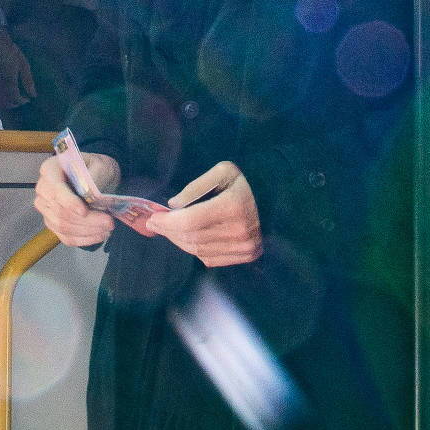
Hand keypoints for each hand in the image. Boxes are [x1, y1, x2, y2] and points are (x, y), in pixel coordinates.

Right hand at [34, 152, 117, 248]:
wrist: (98, 177)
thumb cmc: (97, 168)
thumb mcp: (101, 164)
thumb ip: (96, 175)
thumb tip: (89, 193)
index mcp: (50, 169)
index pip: (55, 190)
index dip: (69, 202)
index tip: (84, 211)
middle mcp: (43, 190)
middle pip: (60, 212)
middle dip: (86, 220)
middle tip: (109, 222)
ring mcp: (46, 208)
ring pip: (63, 226)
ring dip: (87, 231)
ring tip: (107, 228)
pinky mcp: (54, 223)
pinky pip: (65, 237)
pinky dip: (83, 239)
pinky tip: (99, 235)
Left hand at [147, 161, 261, 266]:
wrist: (276, 199)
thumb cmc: (245, 182)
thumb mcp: (222, 171)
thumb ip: (195, 186)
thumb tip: (173, 204)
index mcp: (232, 207)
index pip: (188, 222)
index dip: (166, 222)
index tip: (152, 218)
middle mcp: (239, 231)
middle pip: (190, 238)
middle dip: (168, 231)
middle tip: (155, 223)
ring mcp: (244, 246)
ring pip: (198, 250)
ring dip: (179, 241)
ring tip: (170, 229)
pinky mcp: (246, 255)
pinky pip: (210, 258)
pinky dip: (195, 249)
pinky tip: (190, 237)